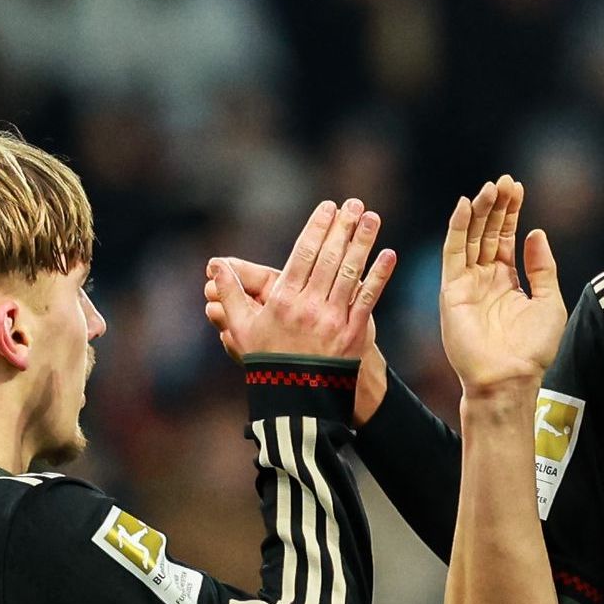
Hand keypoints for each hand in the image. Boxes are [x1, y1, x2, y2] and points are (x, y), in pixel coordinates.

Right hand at [202, 200, 396, 382]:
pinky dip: (379, 276)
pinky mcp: (353, 333)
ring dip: (362, 243)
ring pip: (350, 273)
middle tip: (354, 203)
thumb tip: (215, 265)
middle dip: (342, 227)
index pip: (303, 255)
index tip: (328, 207)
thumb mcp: (242, 329)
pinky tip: (388, 254)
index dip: (317, 228)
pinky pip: (368, 299)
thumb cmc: (268, 362)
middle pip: (329, 258)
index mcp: (283, 301)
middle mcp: (309, 306)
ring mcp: (333, 320)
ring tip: (372, 217)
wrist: (298, 400)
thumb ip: (231, 295)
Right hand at [437, 177, 566, 415]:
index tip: (517, 187)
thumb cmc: (532, 349)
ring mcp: (466, 283)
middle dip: (496, 206)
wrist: (509, 377)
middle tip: (504, 181)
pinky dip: (456, 228)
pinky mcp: (451, 290)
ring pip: (469, 237)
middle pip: (487, 232)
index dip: (511, 212)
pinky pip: (452, 252)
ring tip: (490, 187)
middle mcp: (484, 279)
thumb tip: (535, 232)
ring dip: (478, 211)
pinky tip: (464, 205)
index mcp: (508, 281)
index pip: (506, 238)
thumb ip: (542, 267)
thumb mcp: (549, 301)